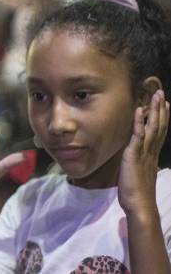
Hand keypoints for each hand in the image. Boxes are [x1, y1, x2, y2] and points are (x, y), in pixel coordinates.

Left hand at [118, 89, 168, 215]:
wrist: (139, 205)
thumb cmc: (137, 192)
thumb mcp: (140, 173)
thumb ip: (141, 162)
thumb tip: (139, 157)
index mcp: (152, 155)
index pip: (159, 132)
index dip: (162, 118)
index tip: (165, 105)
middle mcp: (150, 151)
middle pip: (158, 126)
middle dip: (160, 109)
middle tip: (161, 93)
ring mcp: (143, 152)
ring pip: (151, 127)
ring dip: (153, 111)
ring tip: (155, 96)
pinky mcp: (134, 155)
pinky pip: (137, 135)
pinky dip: (138, 122)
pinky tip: (139, 110)